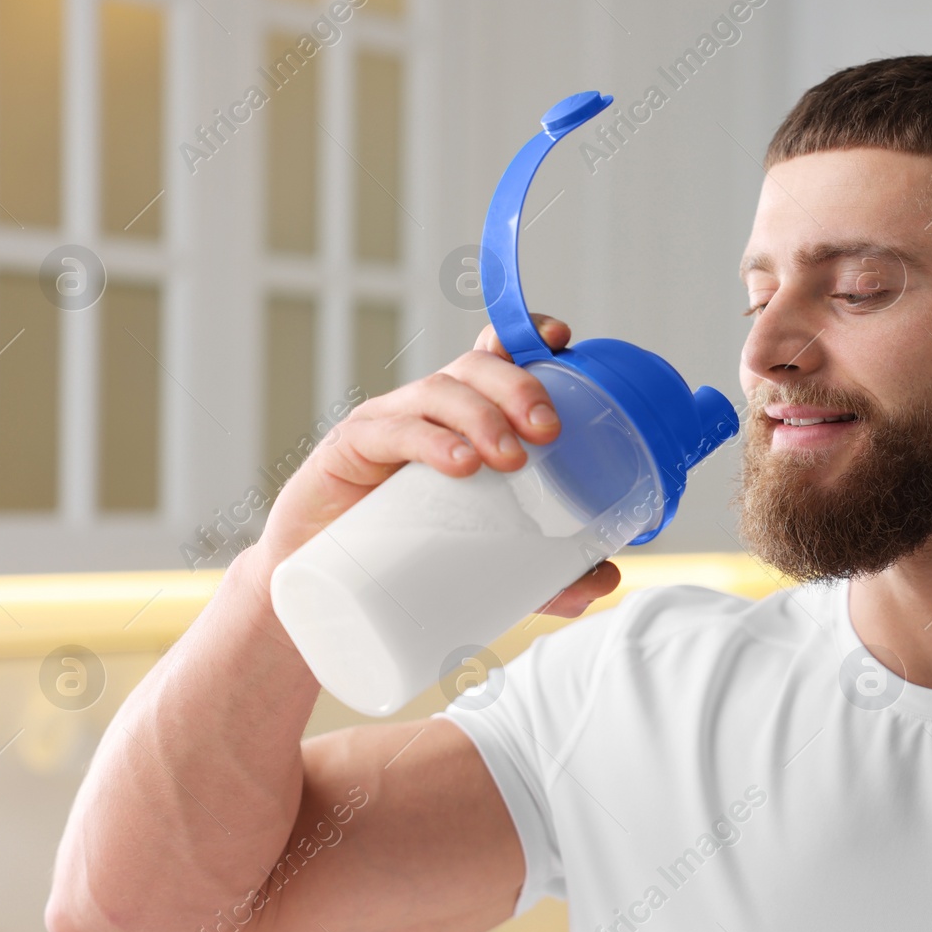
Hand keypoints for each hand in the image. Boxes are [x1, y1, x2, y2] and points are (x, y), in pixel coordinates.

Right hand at [251, 315, 619, 618]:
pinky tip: (458, 464)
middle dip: (519, 387)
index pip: (497, 356)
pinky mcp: (350, 452)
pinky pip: (391, 432)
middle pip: (477, 368)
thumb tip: (606, 576)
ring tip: (510, 461)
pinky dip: (429, 442)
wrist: (326, 594)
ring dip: (481, 417)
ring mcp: (388, 425)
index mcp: (465, 417)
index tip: (563, 341)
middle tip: (549, 431)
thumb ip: (550, 574)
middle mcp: (429, 410)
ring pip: (438, 393)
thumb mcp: (490, 561)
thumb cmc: (409, 556)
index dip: (529, 337)